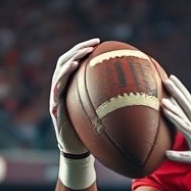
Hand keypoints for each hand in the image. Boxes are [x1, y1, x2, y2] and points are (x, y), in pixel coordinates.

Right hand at [49, 38, 98, 153]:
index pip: (74, 61)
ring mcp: (56, 97)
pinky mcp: (55, 108)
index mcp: (71, 86)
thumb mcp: (102, 109)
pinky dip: (62, 79)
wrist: (78, 148)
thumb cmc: (91, 129)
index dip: (83, 49)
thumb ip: (109, 96)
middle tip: (92, 44)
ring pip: (58, 74)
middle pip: (64, 62)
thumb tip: (136, 86)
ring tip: (80, 56)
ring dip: (69, 62)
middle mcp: (61, 89)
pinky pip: (56, 91)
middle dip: (77, 50)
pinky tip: (71, 70)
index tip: (98, 42)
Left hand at [161, 75, 190, 190]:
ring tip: (164, 107)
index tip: (170, 78)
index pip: (190, 106)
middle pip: (190, 111)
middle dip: (179, 95)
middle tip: (167, 82)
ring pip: (189, 129)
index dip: (181, 91)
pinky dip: (180, 155)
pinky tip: (167, 154)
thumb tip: (176, 121)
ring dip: (177, 118)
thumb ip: (188, 131)